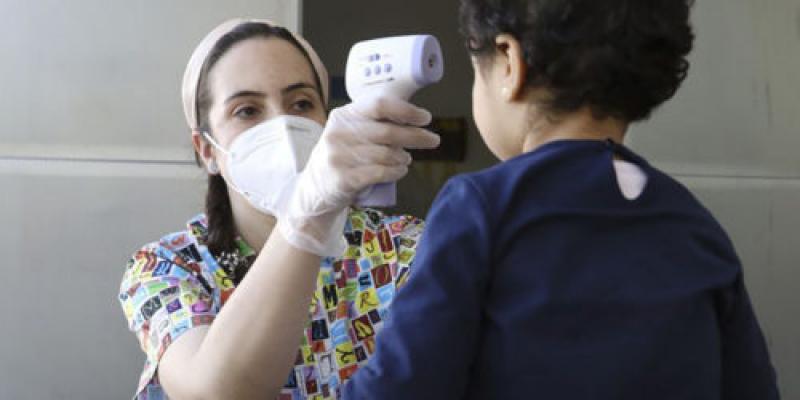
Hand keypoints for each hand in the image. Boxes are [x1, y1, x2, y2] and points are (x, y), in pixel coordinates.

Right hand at [278, 95, 439, 256]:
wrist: (315, 188)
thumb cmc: (342, 157)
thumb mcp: (350, 133)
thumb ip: (373, 123)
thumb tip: (413, 119)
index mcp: (344, 115)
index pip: (379, 105)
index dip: (406, 110)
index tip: (425, 118)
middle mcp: (339, 133)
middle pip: (388, 131)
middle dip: (417, 136)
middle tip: (433, 140)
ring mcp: (339, 156)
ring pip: (387, 154)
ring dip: (404, 157)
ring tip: (406, 159)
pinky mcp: (343, 178)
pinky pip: (380, 173)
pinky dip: (396, 171)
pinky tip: (400, 170)